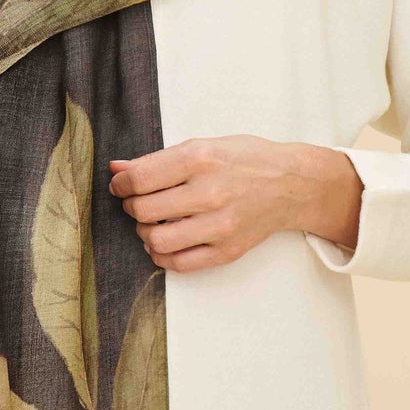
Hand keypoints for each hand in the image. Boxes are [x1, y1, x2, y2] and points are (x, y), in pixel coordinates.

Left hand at [108, 135, 361, 271]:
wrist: (292, 184)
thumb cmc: (246, 160)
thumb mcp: (204, 146)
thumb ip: (158, 159)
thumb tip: (117, 170)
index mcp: (201, 159)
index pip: (141, 179)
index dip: (121, 185)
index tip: (121, 186)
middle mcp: (210, 193)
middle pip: (144, 210)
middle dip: (132, 207)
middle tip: (139, 202)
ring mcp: (220, 225)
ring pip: (157, 240)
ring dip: (145, 233)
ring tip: (153, 223)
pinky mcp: (227, 250)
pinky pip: (179, 263)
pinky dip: (162, 255)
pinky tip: (165, 242)